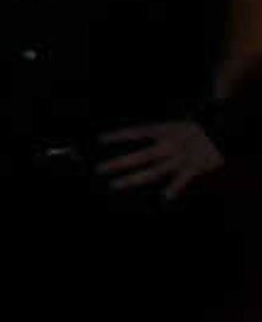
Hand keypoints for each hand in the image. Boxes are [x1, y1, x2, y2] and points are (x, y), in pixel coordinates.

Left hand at [97, 120, 223, 201]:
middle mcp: (170, 144)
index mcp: (165, 130)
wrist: (223, 128)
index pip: (137, 132)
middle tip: (99, 169)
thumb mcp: (175, 124)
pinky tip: (165, 197)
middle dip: (118, 163)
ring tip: (115, 184)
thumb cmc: (196, 128)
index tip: (99, 139)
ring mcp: (181, 157)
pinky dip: (175, 187)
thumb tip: (136, 136)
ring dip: (134, 178)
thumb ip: (156, 133)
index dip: (118, 135)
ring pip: (154, 171)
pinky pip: (183, 179)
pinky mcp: (196, 166)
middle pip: (140, 155)